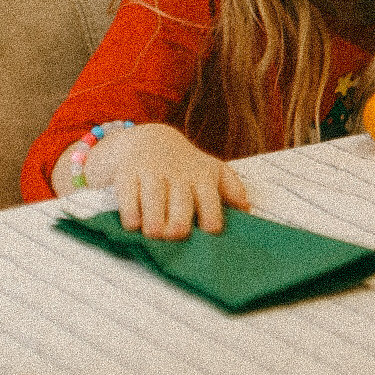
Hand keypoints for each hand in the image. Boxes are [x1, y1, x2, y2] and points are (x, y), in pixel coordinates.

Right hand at [110, 123, 249, 238]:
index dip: (210, 220)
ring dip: (153, 220)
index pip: (210, 202)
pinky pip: (128, 195)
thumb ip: (232, 189)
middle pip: (181, 202)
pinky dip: (130, 212)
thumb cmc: (184, 164)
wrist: (149, 139)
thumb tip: (246, 209)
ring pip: (153, 198)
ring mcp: (152, 173)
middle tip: (174, 235)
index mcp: (202, 178)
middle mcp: (178, 176)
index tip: (208, 233)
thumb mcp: (211, 170)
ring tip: (154, 234)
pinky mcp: (127, 173)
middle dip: (178, 222)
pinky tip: (133, 225)